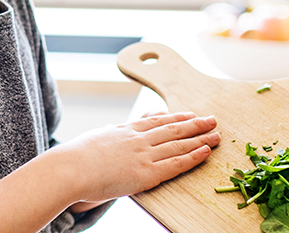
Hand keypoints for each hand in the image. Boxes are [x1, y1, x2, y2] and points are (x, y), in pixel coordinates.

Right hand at [53, 111, 219, 202]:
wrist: (71, 168)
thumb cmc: (76, 157)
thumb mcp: (95, 138)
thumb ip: (108, 135)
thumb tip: (110, 131)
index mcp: (124, 130)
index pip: (156, 121)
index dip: (175, 117)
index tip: (189, 114)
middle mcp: (138, 139)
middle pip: (173, 129)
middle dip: (195, 124)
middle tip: (212, 120)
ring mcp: (144, 155)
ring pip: (179, 144)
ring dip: (200, 138)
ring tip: (217, 135)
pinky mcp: (146, 174)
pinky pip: (176, 164)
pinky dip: (193, 157)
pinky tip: (206, 152)